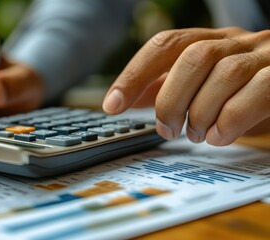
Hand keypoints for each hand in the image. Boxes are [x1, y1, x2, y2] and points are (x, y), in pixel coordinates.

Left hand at [102, 27, 269, 145]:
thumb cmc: (239, 91)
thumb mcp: (201, 86)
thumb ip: (167, 87)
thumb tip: (128, 98)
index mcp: (209, 41)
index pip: (165, 45)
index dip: (134, 74)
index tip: (112, 105)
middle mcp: (236, 42)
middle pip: (193, 56)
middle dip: (171, 100)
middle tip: (166, 129)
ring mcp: (264, 57)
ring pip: (225, 73)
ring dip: (201, 112)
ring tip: (195, 135)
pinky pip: (257, 92)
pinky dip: (230, 120)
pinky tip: (219, 136)